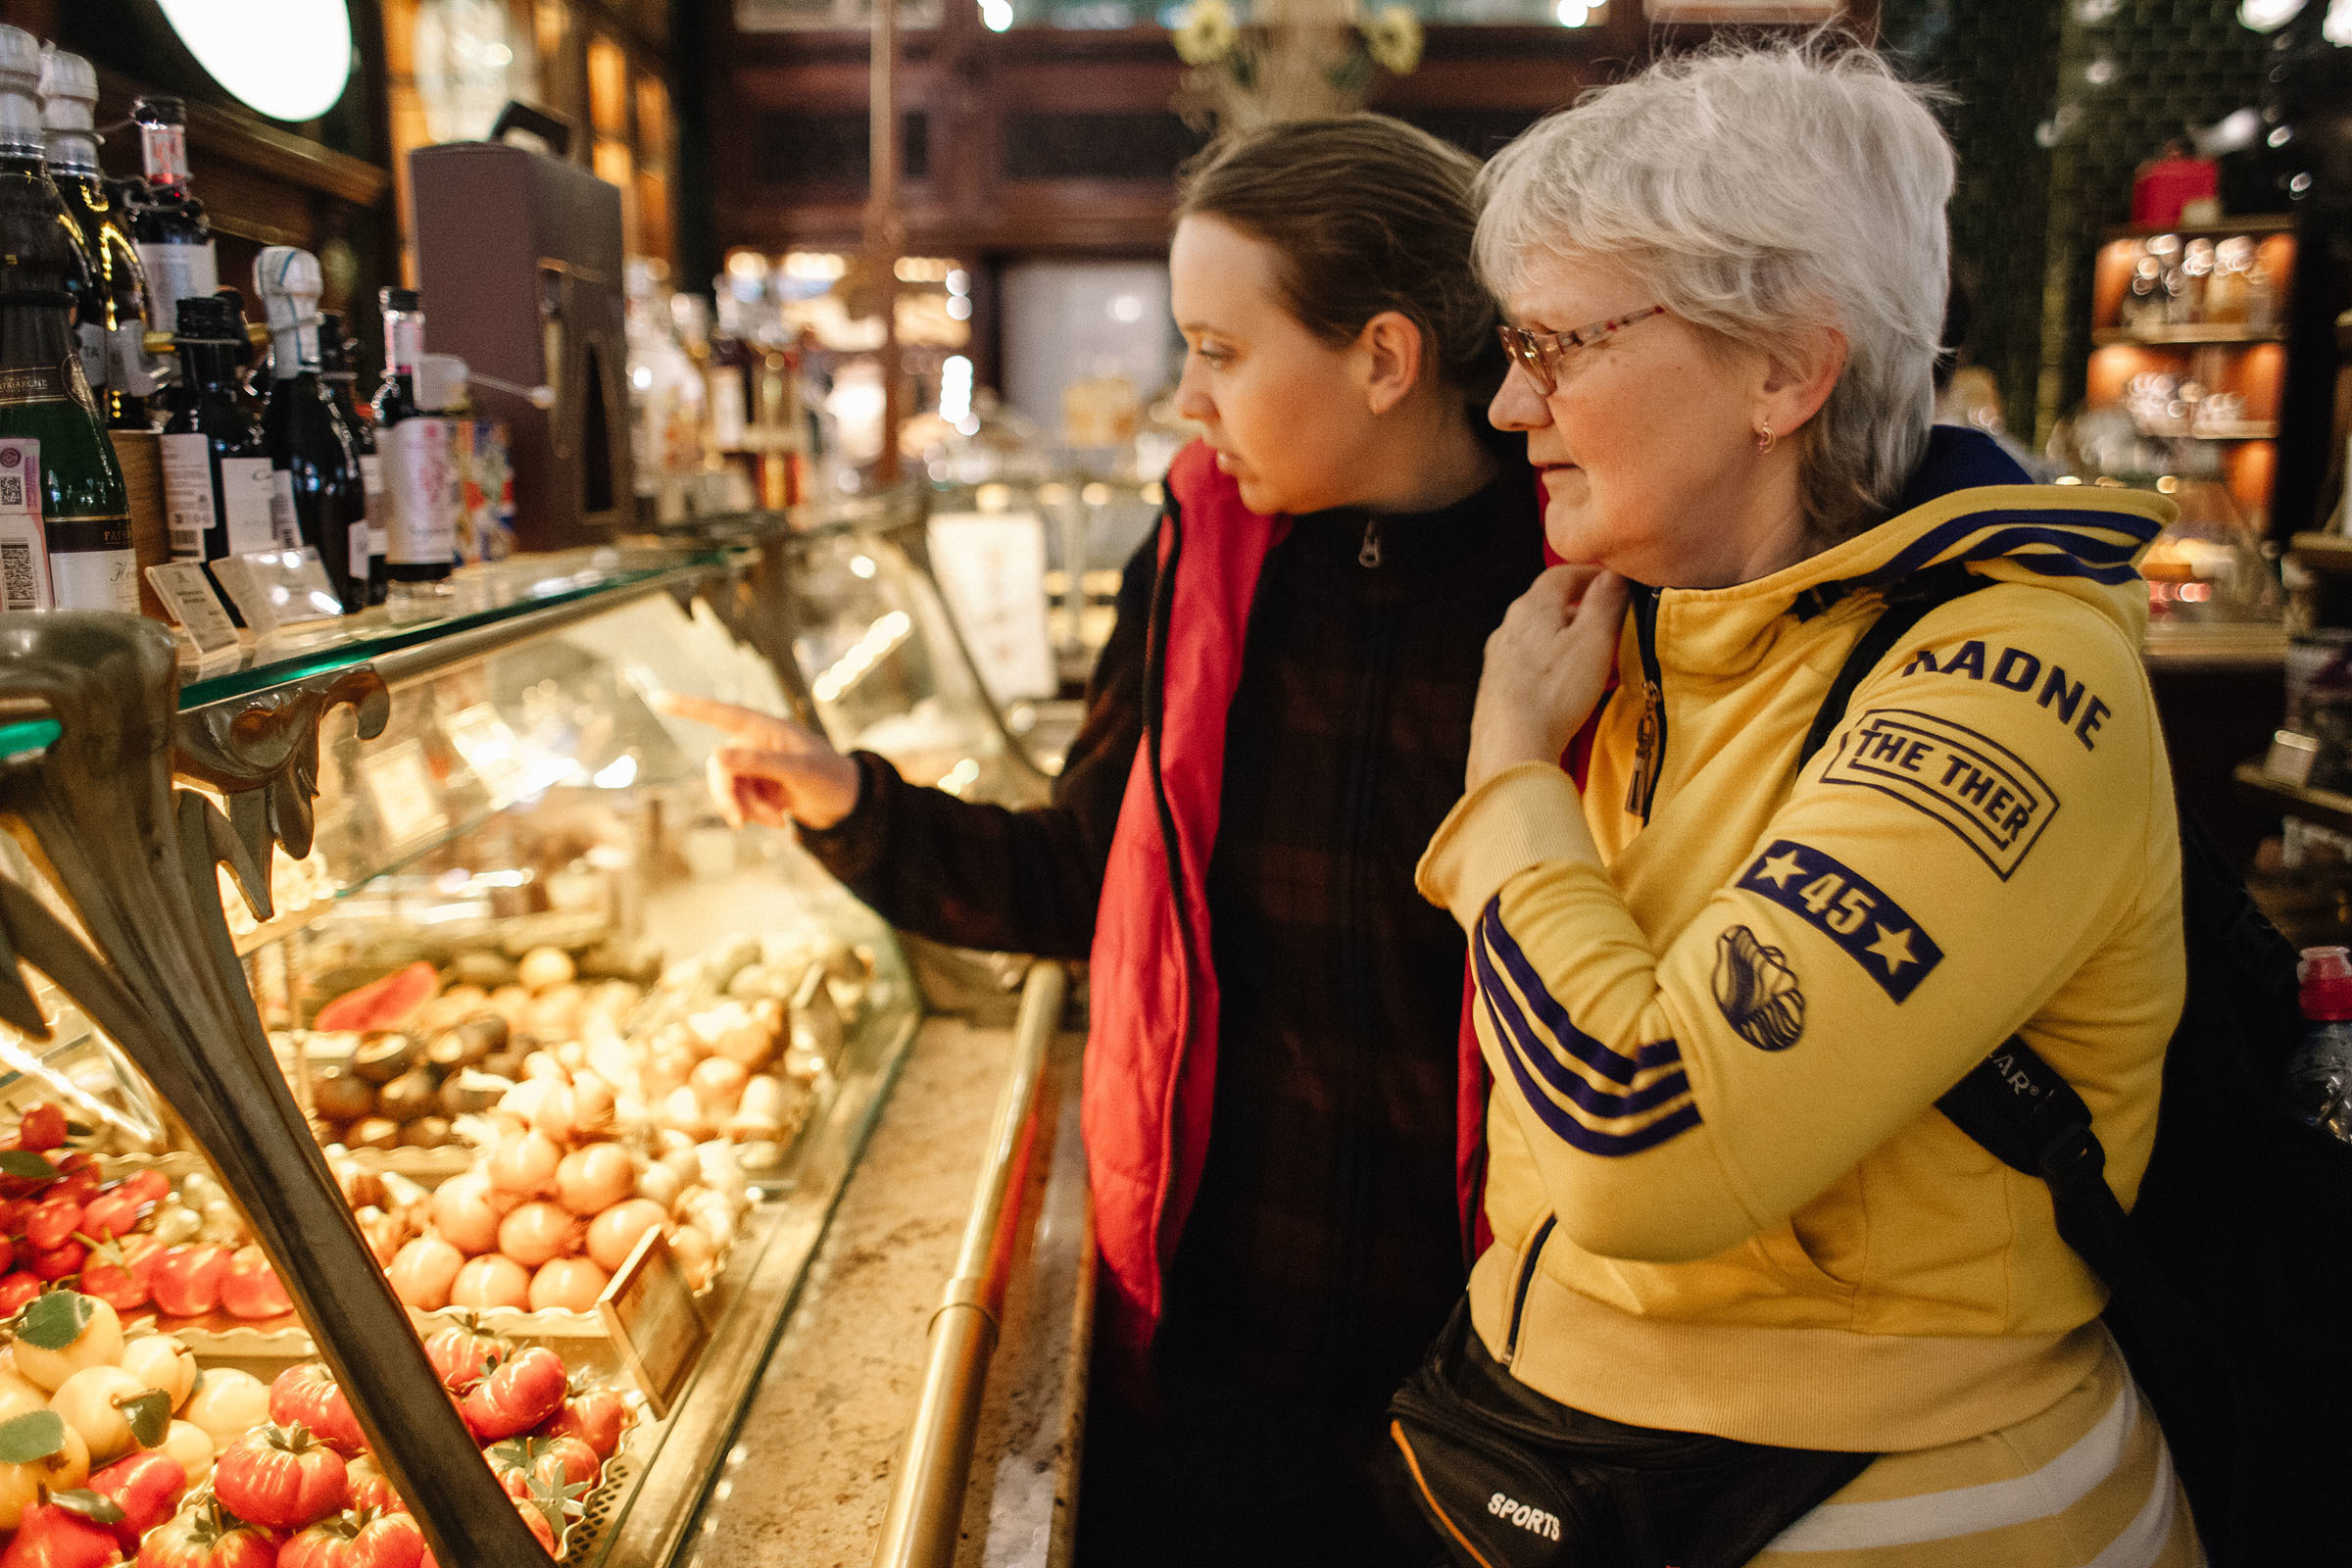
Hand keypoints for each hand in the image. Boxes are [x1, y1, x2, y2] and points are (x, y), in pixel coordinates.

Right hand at [655, 694, 863, 830]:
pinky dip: (755, 815)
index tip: (656, 699)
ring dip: (748, 810)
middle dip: (729, 796)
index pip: (719, 713)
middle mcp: (753, 742)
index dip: (687, 706)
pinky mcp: (755, 785)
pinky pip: (739, 802)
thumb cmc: (830, 778)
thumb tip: (715, 755)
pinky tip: (779, 820)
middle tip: (743, 823)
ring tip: (777, 820)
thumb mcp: (798, 772)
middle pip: (718, 767)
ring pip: (726, 789)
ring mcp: (753, 765)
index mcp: (764, 728)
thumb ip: (758, 763)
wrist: (848, 803)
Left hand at [1465, 566, 1629, 792]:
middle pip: (1547, 604)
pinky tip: (1564, 683)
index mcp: (1531, 607)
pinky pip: (1528, 663)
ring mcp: (1498, 658)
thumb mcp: (1594, 639)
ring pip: (1537, 635)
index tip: (1615, 580)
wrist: (1511, 747)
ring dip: (1564, 637)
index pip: (1562, 574)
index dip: (1592, 573)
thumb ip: (1605, 602)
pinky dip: (1550, 663)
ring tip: (1592, 654)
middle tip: (1609, 620)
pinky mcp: (1495, 687)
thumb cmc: (1556, 692)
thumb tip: (1614, 574)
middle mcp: (1508, 626)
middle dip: (1580, 607)